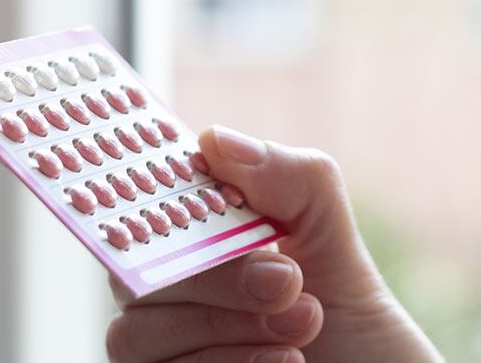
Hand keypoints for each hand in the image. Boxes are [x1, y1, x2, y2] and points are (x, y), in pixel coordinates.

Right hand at [105, 126, 442, 362]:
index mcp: (186, 238)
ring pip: (136, 335)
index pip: (131, 209)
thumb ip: (285, 175)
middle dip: (216, 276)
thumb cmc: (348, 311)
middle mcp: (160, 294)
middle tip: (288, 279)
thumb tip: (214, 139)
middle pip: (132, 275)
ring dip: (226, 326)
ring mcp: (160, 350)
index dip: (147, 201)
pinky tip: (287, 362)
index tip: (200, 209)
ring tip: (304, 321)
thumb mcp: (328, 229)